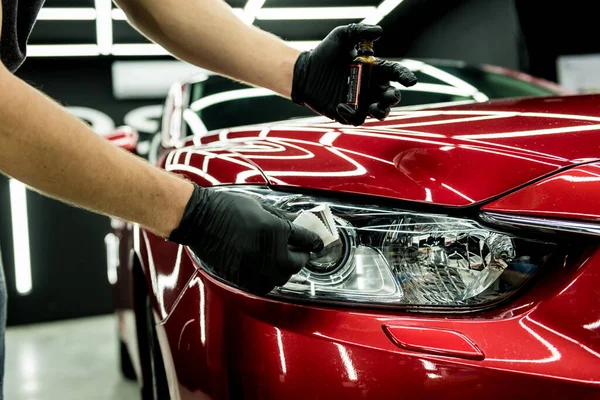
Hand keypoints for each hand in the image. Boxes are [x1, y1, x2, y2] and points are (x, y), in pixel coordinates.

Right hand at [169, 185, 323, 294]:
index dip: (314, 241)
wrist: (200, 220)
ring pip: (282, 277)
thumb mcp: (261, 206)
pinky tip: (265, 268)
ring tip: (281, 259)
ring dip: (285, 269)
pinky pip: (264, 285)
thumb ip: (283, 217)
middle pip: (297, 263)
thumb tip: (299, 223)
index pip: (306, 240)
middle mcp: (268, 254)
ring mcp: (255, 268)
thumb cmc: (226, 208)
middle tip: (299, 250)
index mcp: (276, 231)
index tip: (318, 243)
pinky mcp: (242, 278)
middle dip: (301, 256)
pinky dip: (268, 278)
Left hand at [292, 24, 416, 125]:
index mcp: (375, 70)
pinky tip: (340, 105)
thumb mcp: (342, 36)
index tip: (410, 81)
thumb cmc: (326, 53)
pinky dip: (351, 114)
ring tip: (376, 108)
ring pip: (379, 112)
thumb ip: (360, 32)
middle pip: (390, 96)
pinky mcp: (348, 113)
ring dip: (381, 112)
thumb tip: (379, 31)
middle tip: (390, 96)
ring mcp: (361, 101)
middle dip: (393, 97)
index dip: (405, 76)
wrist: (305, 72)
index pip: (396, 73)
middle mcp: (372, 87)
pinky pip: (356, 118)